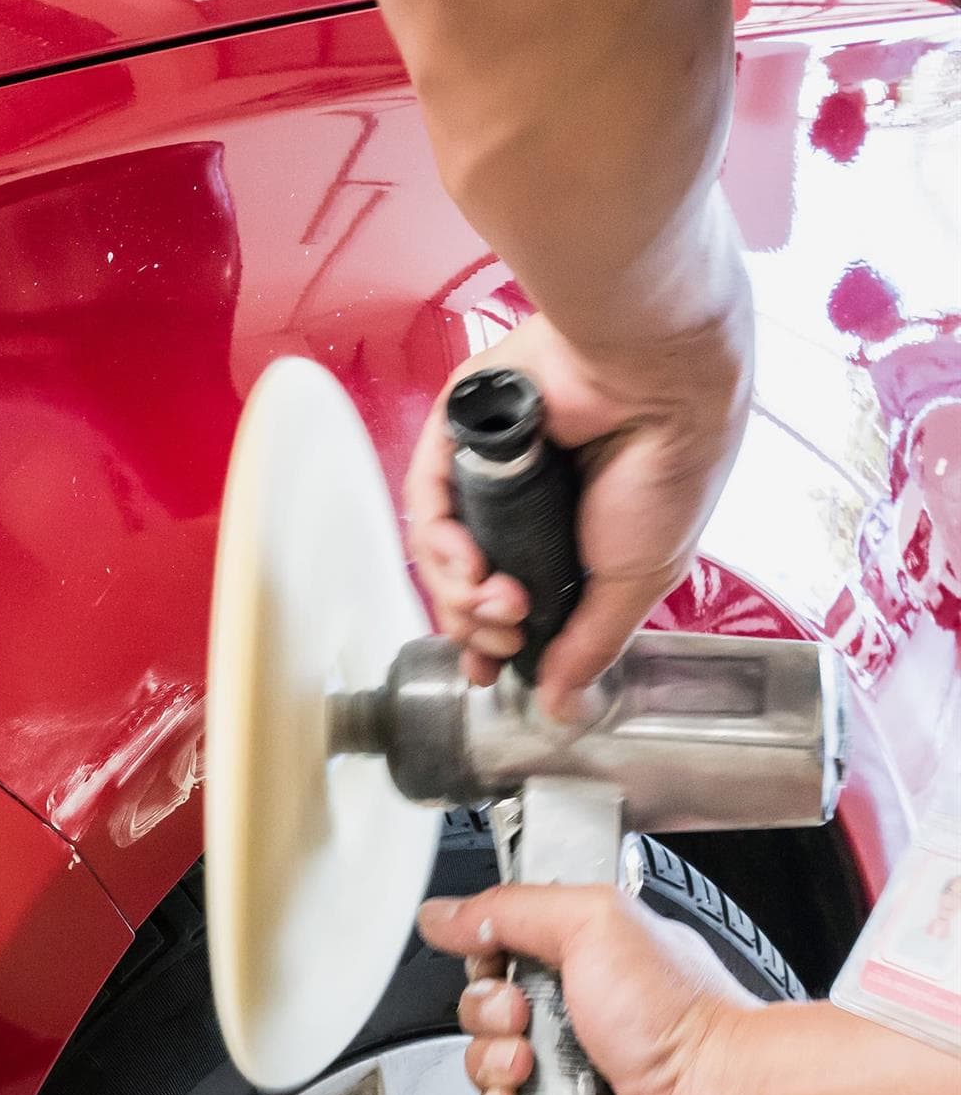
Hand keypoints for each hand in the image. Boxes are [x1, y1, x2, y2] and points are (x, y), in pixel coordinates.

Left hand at [405, 308, 749, 718]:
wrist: (659, 388)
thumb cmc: (668, 474)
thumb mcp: (636, 580)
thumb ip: (591, 643)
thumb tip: (562, 706)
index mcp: (565, 536)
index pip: (506, 600)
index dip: (490, 642)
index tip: (489, 672)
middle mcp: (520, 506)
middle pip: (463, 583)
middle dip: (477, 623)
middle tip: (504, 631)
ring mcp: (486, 470)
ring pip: (439, 548)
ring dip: (458, 590)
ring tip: (494, 600)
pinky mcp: (458, 434)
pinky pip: (427, 499)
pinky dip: (439, 541)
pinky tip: (468, 564)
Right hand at [418, 885, 759, 1094]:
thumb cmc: (683, 1017)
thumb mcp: (591, 920)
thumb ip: (509, 907)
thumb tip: (444, 913)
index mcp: (581, 964)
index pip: (493, 953)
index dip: (485, 958)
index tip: (502, 961)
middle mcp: (570, 1022)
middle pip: (479, 1011)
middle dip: (488, 1012)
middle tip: (527, 1015)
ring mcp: (563, 1081)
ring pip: (479, 1068)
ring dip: (495, 1064)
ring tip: (537, 1064)